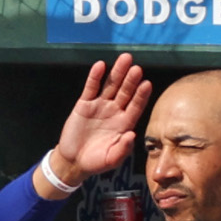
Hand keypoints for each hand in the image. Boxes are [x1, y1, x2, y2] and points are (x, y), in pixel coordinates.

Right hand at [44, 51, 148, 190]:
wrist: (74, 161)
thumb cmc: (96, 161)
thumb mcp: (112, 159)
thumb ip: (123, 148)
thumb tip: (133, 135)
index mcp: (125, 124)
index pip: (136, 106)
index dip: (141, 95)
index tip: (147, 83)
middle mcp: (114, 112)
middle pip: (125, 92)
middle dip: (131, 80)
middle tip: (136, 67)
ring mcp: (99, 106)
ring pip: (110, 86)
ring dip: (117, 73)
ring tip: (124, 59)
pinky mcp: (83, 105)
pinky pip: (90, 88)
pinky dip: (95, 77)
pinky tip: (101, 66)